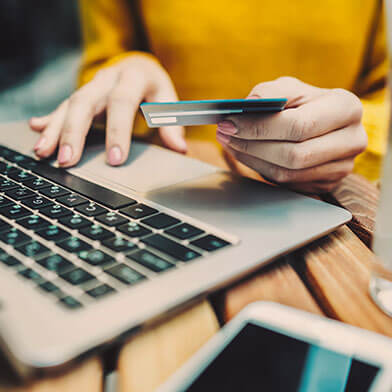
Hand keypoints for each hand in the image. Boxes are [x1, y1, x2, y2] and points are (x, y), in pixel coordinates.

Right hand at [29, 54, 186, 166]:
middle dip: (74, 132)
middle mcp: (108, 79)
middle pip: (86, 102)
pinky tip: (37, 130)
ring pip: (69, 105)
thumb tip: (180, 148)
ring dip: (55, 129)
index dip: (118, 132)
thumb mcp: (168, 100)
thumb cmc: (154, 87)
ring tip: (43, 153)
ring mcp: (91, 86)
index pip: (122, 103)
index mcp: (133, 77)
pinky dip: (49, 120)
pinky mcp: (82, 94)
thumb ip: (172, 123)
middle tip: (67, 160)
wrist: (138, 65)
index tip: (115, 159)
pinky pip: (62, 106)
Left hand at [216, 77, 366, 193]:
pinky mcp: (326, 184)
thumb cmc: (304, 103)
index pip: (298, 125)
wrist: (323, 123)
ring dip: (251, 158)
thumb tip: (248, 105)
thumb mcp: (290, 88)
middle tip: (223, 134)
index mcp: (347, 108)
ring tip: (229, 143)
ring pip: (287, 173)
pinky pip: (287, 183)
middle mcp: (352, 140)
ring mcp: (341, 167)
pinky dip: (260, 168)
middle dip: (251, 145)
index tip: (229, 122)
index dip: (259, 127)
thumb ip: (271, 92)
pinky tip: (245, 154)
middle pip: (293, 155)